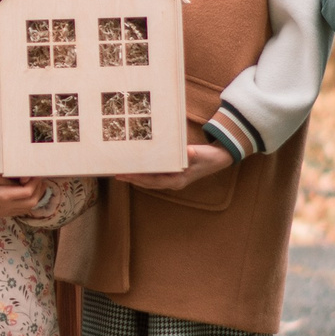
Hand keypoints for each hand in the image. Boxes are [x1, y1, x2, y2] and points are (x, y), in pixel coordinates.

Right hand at [0, 148, 45, 218]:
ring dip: (35, 195)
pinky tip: (27, 192)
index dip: (35, 182)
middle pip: (32, 201)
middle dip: (38, 188)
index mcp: (2, 195)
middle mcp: (7, 205)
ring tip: (34, 183)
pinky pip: (23, 209)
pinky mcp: (6, 213)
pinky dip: (29, 201)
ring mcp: (7, 210)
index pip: (27, 192)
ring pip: (30, 206)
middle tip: (37, 177)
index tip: (34, 172)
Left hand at [115, 141, 234, 191]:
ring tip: (121, 172)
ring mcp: (172, 179)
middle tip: (116, 174)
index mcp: (178, 181)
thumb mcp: (201, 154)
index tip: (126, 175)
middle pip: (148, 183)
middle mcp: (173, 182)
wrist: (218, 158)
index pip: (153, 181)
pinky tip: (135, 167)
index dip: (139, 178)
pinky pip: (154, 175)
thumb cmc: (209, 157)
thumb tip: (188, 152)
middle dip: (133, 179)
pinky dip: (144, 172)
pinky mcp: (172, 174)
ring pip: (150, 180)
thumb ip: (193, 154)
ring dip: (136, 176)